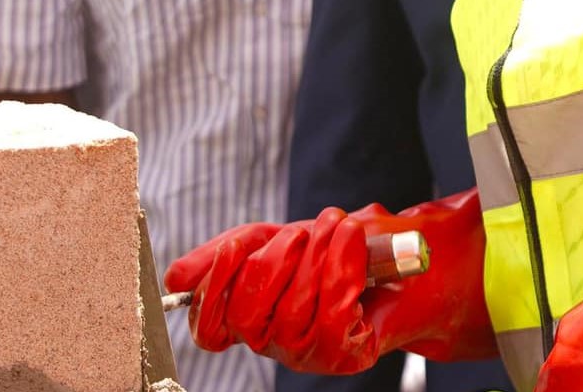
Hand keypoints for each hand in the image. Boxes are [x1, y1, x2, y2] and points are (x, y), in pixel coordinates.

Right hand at [165, 190, 495, 373]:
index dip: (214, 288)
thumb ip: (224, 256)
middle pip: (245, 316)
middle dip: (272, 263)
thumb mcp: (272, 240)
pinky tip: (351, 242)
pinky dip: (341, 267)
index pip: (209, 326)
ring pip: (289, 313)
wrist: (406, 255)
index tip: (238, 245)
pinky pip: (330, 314)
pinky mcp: (345, 353)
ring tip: (335, 229)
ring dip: (314, 258)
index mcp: (250, 317)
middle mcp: (274, 342)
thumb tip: (176, 279)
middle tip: (300, 232)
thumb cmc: (337, 247)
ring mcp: (310, 352)